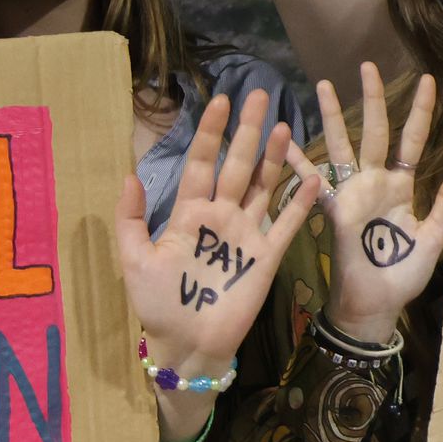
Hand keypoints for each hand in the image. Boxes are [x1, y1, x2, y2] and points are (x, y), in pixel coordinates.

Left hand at [117, 88, 318, 441]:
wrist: (185, 346)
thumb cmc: (158, 304)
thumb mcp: (134, 261)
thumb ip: (132, 219)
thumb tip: (130, 174)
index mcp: (190, 214)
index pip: (202, 164)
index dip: (211, 133)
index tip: (219, 101)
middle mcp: (221, 216)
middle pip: (237, 165)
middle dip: (246, 131)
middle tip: (258, 95)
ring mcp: (246, 233)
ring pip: (263, 186)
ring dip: (273, 157)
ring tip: (282, 125)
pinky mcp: (266, 255)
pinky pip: (286, 224)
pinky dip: (300, 202)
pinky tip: (312, 178)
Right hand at [309, 63, 442, 344]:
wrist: (374, 308)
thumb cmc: (402, 275)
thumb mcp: (433, 237)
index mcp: (402, 186)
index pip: (412, 140)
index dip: (420, 111)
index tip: (428, 79)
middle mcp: (375, 183)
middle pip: (373, 131)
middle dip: (371, 99)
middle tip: (367, 65)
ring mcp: (351, 194)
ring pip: (341, 146)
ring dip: (330, 117)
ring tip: (322, 84)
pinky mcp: (333, 212)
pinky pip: (313, 184)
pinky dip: (298, 165)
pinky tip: (285, 143)